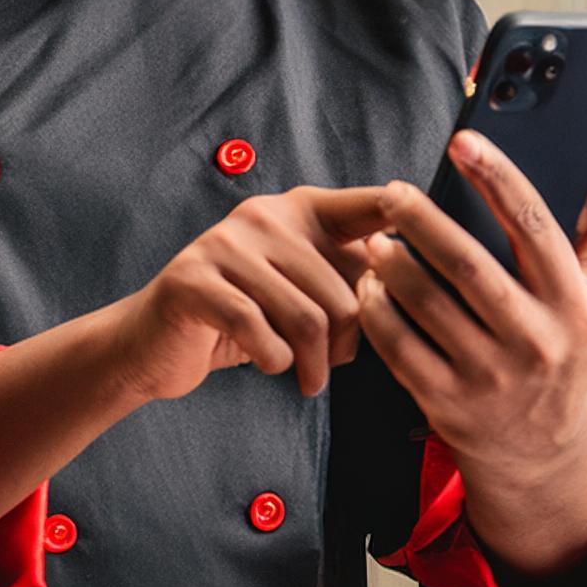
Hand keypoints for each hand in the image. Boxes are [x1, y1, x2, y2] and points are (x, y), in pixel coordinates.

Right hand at [111, 186, 387, 403]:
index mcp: (300, 209)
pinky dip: (274, 362)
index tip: (430, 244)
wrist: (155, 343)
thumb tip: (405, 291)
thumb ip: (347, 281)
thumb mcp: (301, 291)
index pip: (369, 207)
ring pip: (308, 318)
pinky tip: (269, 365)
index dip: (406, 218)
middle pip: (345, 292)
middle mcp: (265, 215)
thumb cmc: (245, 319)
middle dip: (348, 346)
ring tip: (307, 379)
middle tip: (329, 368)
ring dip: (313, 365)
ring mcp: (225, 243)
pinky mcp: (194, 280)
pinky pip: (261, 333)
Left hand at [354, 130, 586, 472]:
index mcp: (574, 307)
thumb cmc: (560, 353)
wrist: (542, 454)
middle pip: (467, 264)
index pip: (533, 226)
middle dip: (422, 219)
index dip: (497, 177)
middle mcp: (536, 343)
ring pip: (425, 303)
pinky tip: (370, 287)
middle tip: (394, 193)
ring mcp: (490, 378)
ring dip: (390, 263)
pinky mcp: (448, 404)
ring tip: (375, 239)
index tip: (463, 141)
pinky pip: (398, 346)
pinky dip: (377, 310)